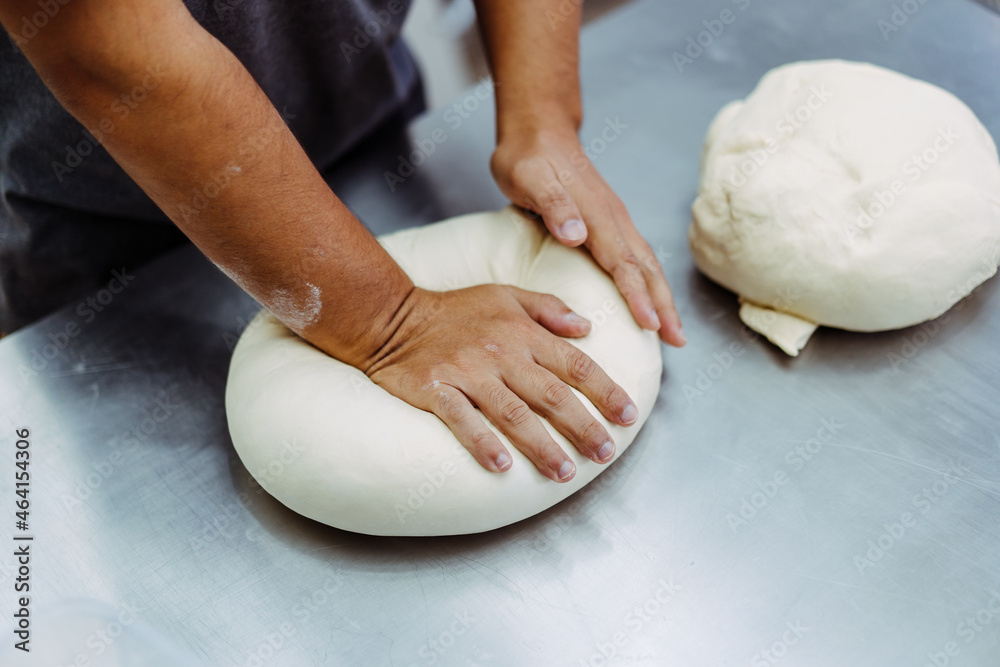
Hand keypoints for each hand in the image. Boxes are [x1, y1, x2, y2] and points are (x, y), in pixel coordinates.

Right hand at [363, 285, 639, 481]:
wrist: (393, 316)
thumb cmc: (454, 309)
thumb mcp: (506, 295)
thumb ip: (549, 308)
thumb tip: (587, 326)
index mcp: (523, 332)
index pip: (575, 363)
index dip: (605, 391)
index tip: (628, 416)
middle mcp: (501, 353)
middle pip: (551, 395)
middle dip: (583, 426)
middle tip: (606, 453)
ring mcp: (468, 372)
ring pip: (513, 413)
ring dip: (542, 445)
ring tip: (565, 471)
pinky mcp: (436, 389)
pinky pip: (462, 420)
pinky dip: (482, 443)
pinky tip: (501, 466)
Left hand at [490, 126, 685, 346]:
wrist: (536, 130)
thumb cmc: (528, 157)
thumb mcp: (529, 177)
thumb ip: (553, 205)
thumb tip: (577, 236)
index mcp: (597, 215)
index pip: (624, 264)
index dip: (638, 297)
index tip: (652, 325)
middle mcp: (613, 219)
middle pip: (646, 268)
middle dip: (664, 305)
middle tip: (677, 341)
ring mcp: (613, 220)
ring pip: (646, 263)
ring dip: (661, 297)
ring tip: (671, 329)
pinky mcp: (607, 222)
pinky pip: (634, 258)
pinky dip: (647, 282)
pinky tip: (647, 299)